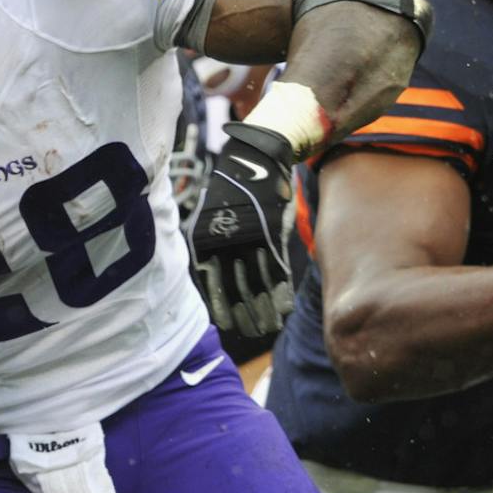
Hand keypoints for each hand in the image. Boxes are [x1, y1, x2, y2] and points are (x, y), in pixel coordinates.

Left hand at [190, 123, 296, 344]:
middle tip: (253, 334)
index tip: (229, 327)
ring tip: (269, 328)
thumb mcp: (213, 218)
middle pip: (237, 288)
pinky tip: (285, 309)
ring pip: (258, 284)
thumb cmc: (233, 191)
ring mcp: (252, 239)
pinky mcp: (274, 234)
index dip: (223, 307)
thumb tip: (213, 279)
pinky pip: (278, 270)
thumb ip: (213, 249)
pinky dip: (282, 291)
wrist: (255, 158)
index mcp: (207, 241)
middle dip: (246, 315)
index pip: (214, 283)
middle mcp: (228, 243)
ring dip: (265, 309)